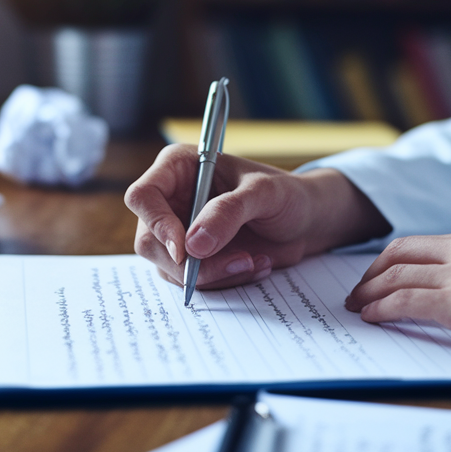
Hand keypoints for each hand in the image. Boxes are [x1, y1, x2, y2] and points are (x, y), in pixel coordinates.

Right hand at [124, 145, 389, 289]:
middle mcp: (171, 201)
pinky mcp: (193, 259)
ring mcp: (179, 232)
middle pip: (149, 240)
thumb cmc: (287, 194)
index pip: (143, 196)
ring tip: (254, 262)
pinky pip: (193, 282)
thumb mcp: (264, 194)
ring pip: (170, 268)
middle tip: (239, 262)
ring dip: (213, 274)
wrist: (307, 221)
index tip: (185, 250)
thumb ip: (228, 212)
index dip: (156, 224)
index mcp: (178, 169)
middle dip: (191, 262)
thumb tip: (193, 245)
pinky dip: (223, 281)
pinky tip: (254, 266)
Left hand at [344, 225, 450, 358]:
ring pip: (396, 275)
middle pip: (401, 252)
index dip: (399, 258)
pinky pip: (404, 301)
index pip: (428, 243)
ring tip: (357, 305)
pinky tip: (372, 318)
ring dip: (370, 291)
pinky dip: (381, 308)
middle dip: (373, 271)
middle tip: (360, 289)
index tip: (385, 272)